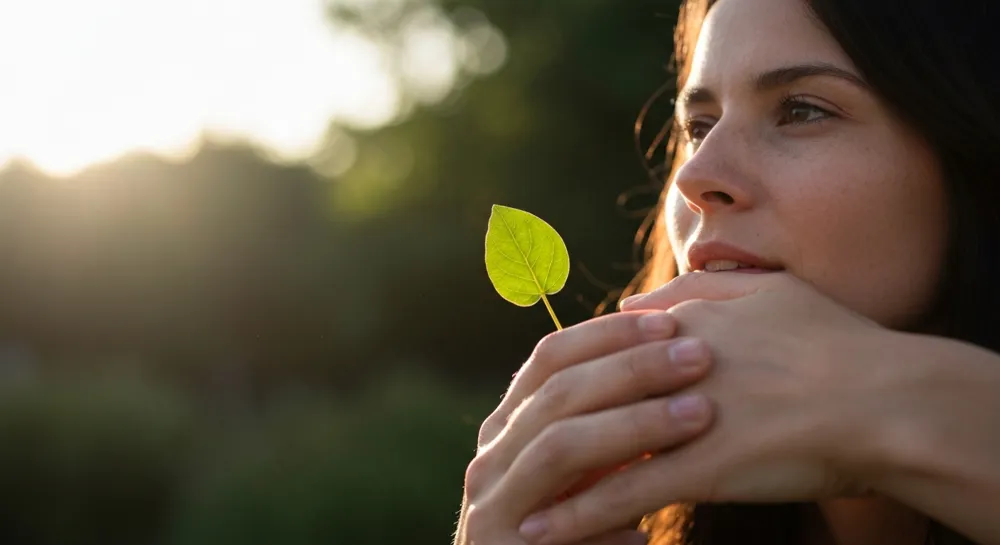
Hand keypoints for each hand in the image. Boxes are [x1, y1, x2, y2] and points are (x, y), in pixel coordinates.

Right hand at [455, 310, 716, 544]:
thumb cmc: (570, 536)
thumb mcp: (587, 472)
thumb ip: (609, 427)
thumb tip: (666, 362)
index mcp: (508, 427)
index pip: (551, 357)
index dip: (608, 335)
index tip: (670, 321)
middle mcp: (490, 458)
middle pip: (559, 392)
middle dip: (632, 368)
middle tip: (698, 355)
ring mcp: (490, 505)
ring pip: (560, 447)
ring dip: (633, 426)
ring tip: (698, 416)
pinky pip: (560, 528)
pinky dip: (606, 525)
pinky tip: (649, 533)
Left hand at [517, 271, 887, 544]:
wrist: (890, 398)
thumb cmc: (837, 345)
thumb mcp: (769, 294)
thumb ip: (701, 291)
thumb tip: (643, 303)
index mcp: (684, 320)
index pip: (598, 347)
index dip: (561, 378)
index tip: (532, 402)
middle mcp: (671, 361)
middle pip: (580, 393)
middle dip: (534, 427)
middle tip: (500, 454)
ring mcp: (684, 413)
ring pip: (591, 445)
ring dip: (542, 475)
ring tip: (505, 499)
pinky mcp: (703, 464)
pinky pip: (624, 494)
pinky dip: (579, 515)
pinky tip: (546, 532)